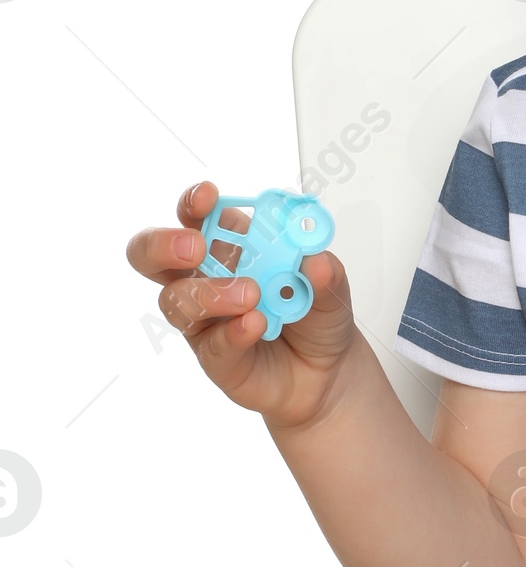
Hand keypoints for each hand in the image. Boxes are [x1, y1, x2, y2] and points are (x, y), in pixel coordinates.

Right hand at [126, 182, 357, 430]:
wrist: (330, 369)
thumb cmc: (317, 314)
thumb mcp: (332, 285)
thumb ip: (325, 270)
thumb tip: (316, 259)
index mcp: (231, 244)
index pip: (196, 214)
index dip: (193, 202)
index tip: (208, 197)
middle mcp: (206, 277)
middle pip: (152, 254)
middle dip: (164, 244)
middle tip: (196, 248)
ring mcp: (204, 319)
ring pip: (176, 300)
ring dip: (211, 293)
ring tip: (251, 296)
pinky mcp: (214, 356)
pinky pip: (211, 344)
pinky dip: (232, 331)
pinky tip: (255, 324)